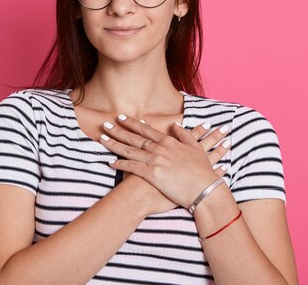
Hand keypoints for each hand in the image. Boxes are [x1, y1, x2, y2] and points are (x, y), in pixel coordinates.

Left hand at [100, 116, 230, 210]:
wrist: (205, 190)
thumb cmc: (202, 171)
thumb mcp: (196, 148)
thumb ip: (184, 135)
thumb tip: (174, 124)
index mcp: (169, 141)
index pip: (146, 129)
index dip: (132, 123)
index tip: (120, 117)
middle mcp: (160, 148)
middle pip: (134, 138)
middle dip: (118, 130)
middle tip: (105, 124)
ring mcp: (155, 161)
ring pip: (130, 150)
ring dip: (114, 144)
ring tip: (102, 139)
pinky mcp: (152, 174)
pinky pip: (132, 168)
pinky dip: (120, 165)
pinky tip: (111, 162)